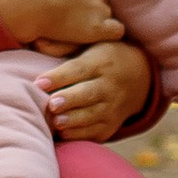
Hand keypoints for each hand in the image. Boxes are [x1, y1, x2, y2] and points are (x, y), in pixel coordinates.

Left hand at [37, 37, 155, 140]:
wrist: (139, 77)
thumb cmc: (103, 56)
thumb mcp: (90, 43)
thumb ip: (64, 45)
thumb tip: (37, 42)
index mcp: (100, 62)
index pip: (78, 69)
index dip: (59, 77)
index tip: (39, 83)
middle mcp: (109, 86)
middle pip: (88, 94)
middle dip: (70, 100)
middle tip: (51, 105)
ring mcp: (112, 107)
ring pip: (93, 116)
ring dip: (74, 120)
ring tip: (56, 122)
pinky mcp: (111, 125)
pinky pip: (96, 132)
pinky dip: (80, 134)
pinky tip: (64, 134)